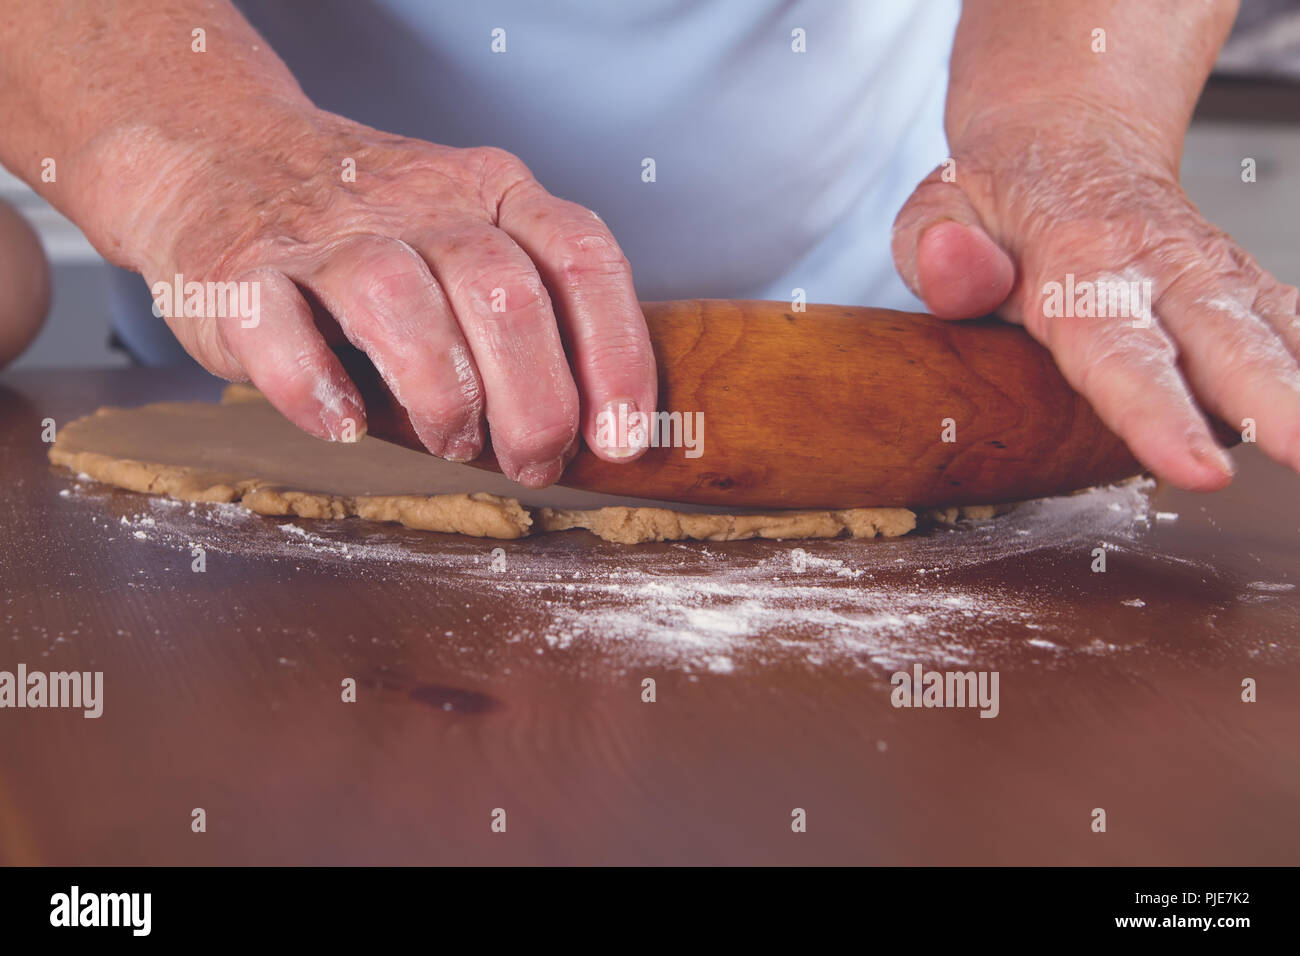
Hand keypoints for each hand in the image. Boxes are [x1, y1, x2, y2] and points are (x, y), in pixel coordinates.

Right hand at [90, 106, 655, 486]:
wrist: (222, 158)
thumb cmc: (373, 233)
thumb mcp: (472, 238)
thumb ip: (536, 314)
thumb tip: (603, 429)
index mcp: (493, 194)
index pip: (581, 259)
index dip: (616, 356)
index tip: (622, 438)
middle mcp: (419, 203)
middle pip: (502, 291)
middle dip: (535, 400)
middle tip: (532, 462)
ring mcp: (325, 233)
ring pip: (398, 297)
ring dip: (440, 391)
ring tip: (450, 440)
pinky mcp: (241, 270)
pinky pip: (278, 325)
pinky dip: (314, 385)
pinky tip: (345, 423)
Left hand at [892, 105, 1299, 490]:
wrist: (1069, 134)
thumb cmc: (998, 192)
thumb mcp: (939, 206)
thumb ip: (937, 247)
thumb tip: (954, 268)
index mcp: (1078, 259)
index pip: (1117, 348)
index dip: (1157, 412)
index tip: (1196, 469)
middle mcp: (1161, 263)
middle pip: (1224, 341)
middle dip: (1272, 404)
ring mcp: (1211, 271)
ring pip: (1273, 331)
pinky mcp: (1242, 284)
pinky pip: (1292, 323)